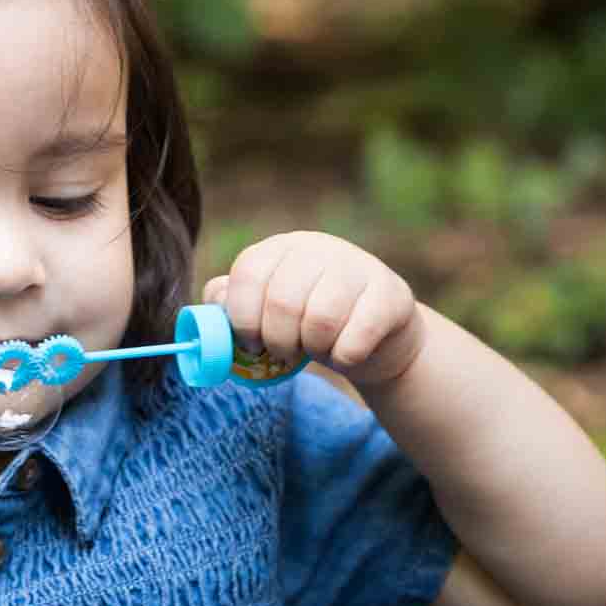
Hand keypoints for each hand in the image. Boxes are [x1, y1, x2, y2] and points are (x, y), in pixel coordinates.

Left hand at [203, 231, 425, 387]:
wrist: (376, 337)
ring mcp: (359, 266)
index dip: (243, 317)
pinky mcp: (391, 294)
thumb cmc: (309, 323)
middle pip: (282, 301)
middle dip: (278, 340)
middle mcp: (320, 247)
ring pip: (320, 319)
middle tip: (286, 352)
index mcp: (282, 247)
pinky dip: (344, 357)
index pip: (248, 272)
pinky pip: (356, 338)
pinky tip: (346, 353)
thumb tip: (214, 302)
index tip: (251, 344)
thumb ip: (231, 303)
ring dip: (313, 349)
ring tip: (317, 349)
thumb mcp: (266, 310)